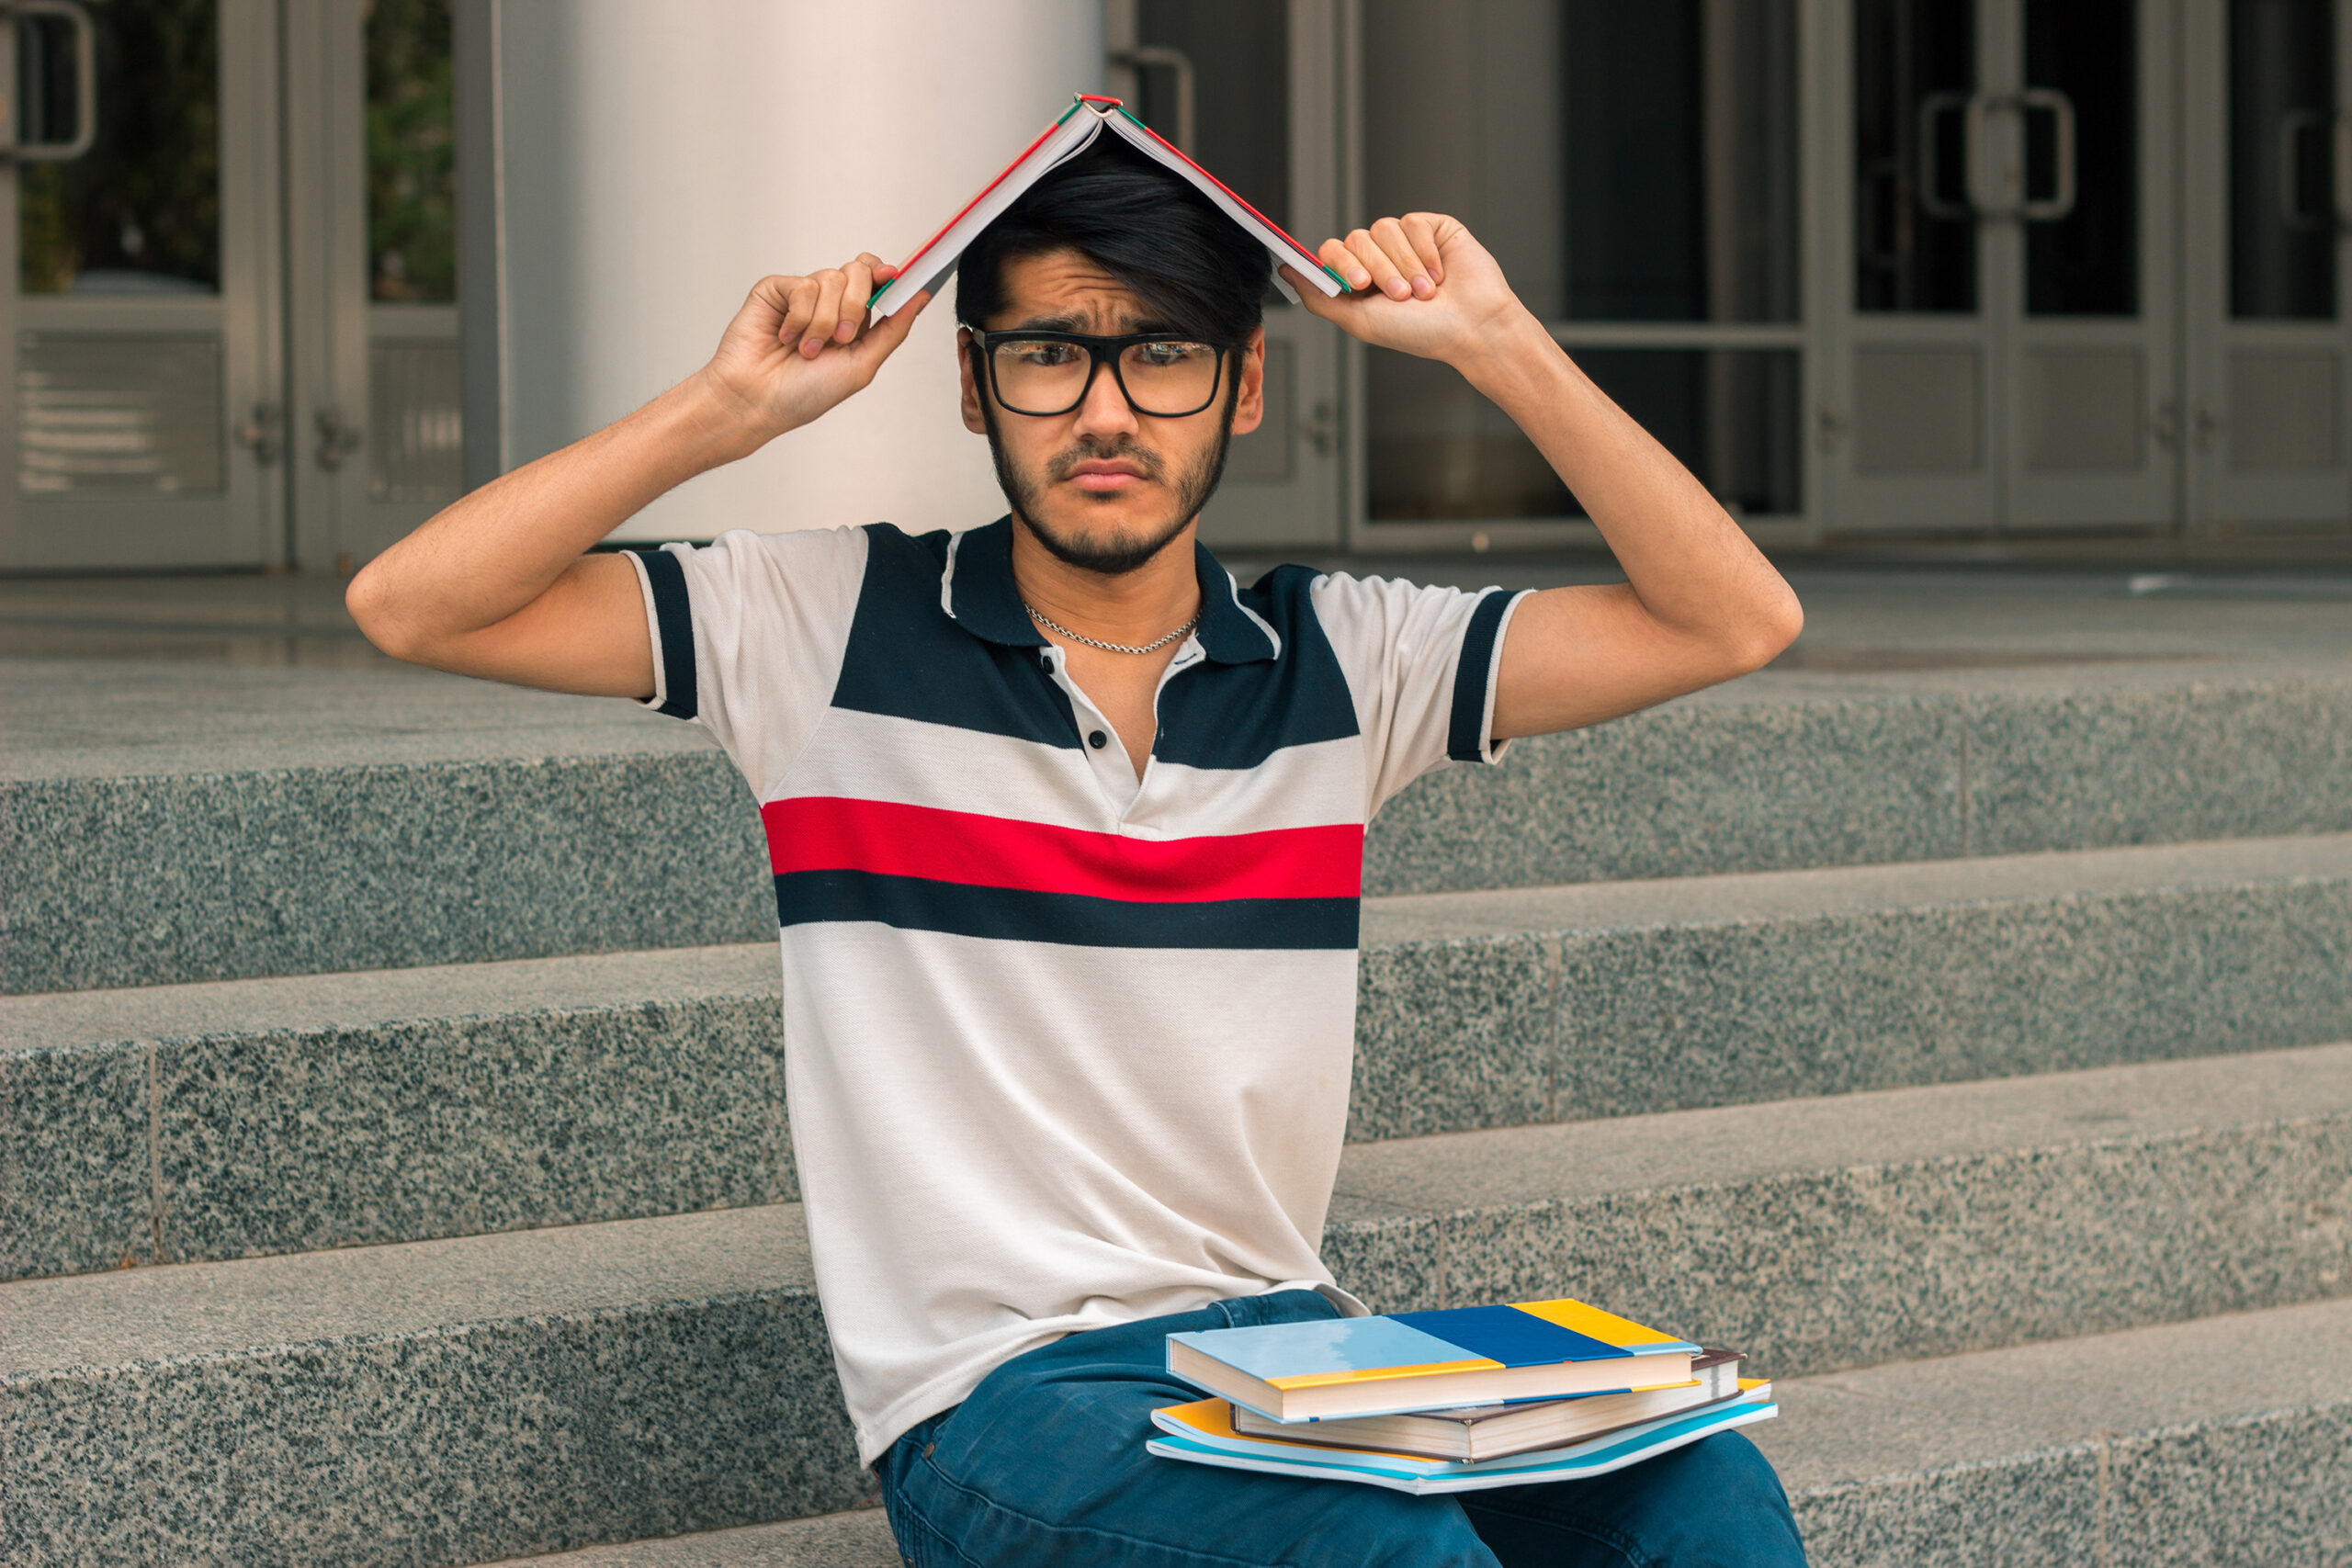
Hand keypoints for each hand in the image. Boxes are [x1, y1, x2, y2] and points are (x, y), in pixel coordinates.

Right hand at [695, 254, 929, 450]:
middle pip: (860, 271)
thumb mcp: (862, 365)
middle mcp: (830, 303)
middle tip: (841, 338)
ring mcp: (803, 294)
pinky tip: (786, 336)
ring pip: (832, 279)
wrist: (757, 400)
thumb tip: (920, 297)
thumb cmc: (805, 394)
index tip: (894, 277)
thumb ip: (894, 329)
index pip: (878, 280)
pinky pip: (803, 285)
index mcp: (855, 320)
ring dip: (823, 321)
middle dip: (856, 305)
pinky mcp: (777, 289)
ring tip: (807, 349)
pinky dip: (799, 317)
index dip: (887, 276)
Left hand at [1280, 215, 1534, 369]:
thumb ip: (1319, 297)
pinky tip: (1439, 273)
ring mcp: (1407, 240)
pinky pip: (1414, 223)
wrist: (1471, 327)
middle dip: (1379, 269)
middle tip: (1401, 296)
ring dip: (1405, 265)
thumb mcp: (1359, 321)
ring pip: (1385, 229)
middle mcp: (1381, 256)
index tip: (1359, 284)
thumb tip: (1286, 271)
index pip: (1332, 252)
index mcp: (1360, 278)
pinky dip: (1425, 252)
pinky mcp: (1433, 227)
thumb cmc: (1420, 333)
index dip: (1342, 264)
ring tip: (1424, 291)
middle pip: (1357, 238)